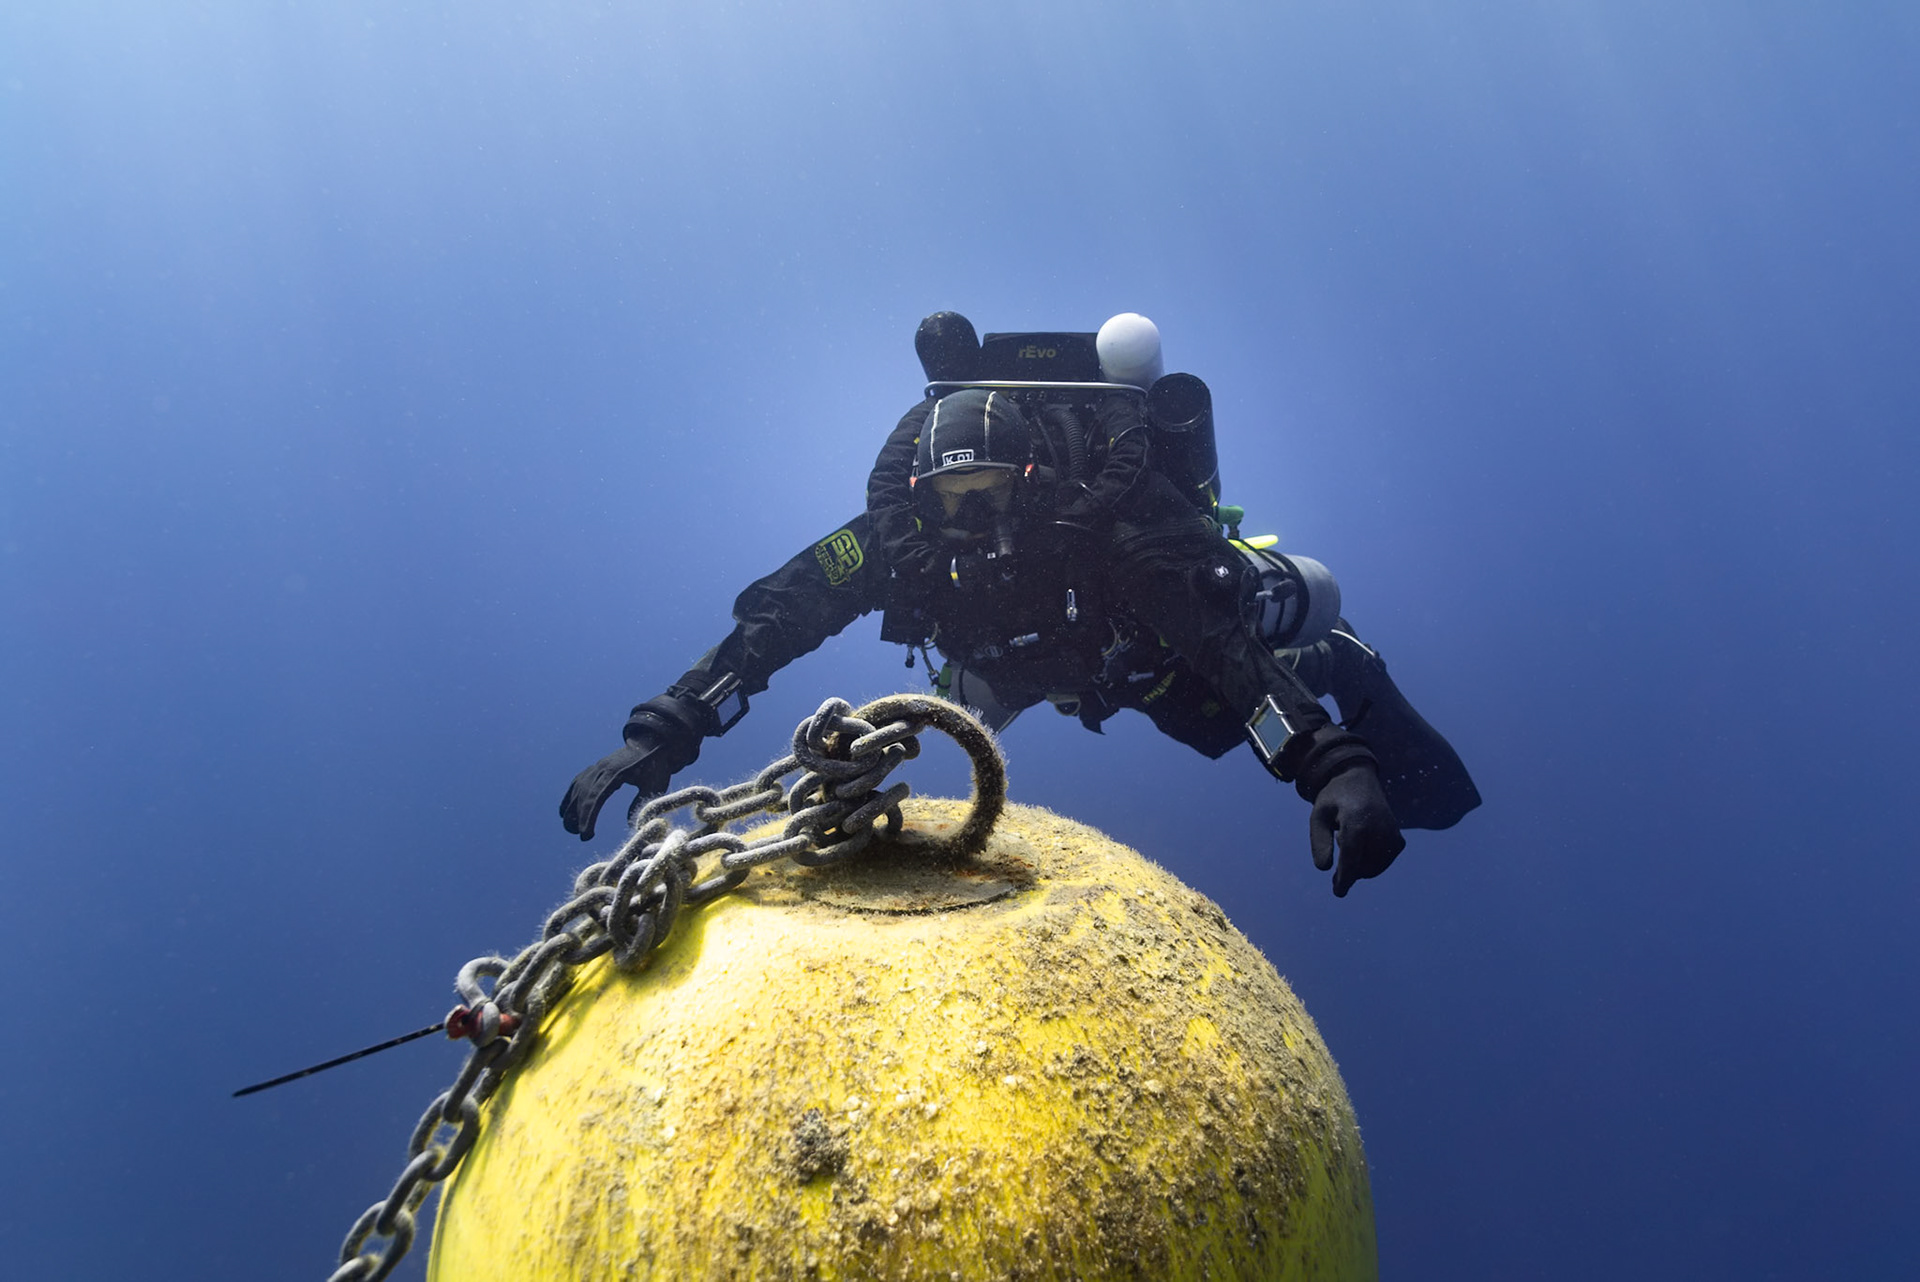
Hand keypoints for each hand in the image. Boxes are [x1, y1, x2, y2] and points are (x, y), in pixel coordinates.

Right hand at [558, 733, 677, 841]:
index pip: (596, 796)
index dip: (588, 816)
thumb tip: (629, 824)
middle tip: (582, 837)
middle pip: (583, 794)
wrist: (650, 743)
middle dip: (579, 817)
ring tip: (572, 830)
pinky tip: (564, 812)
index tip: (585, 833)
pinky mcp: (595, 768)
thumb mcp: (654, 784)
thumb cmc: (655, 765)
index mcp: (615, 773)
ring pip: (577, 789)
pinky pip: (577, 783)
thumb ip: (641, 802)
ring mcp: (596, 767)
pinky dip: (568, 797)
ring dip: (571, 810)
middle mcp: (601, 769)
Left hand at [1309, 764, 1405, 896]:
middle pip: (1361, 867)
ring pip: (1372, 869)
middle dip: (1346, 868)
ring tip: (1350, 835)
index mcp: (1358, 821)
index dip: (1345, 878)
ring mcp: (1393, 836)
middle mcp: (1380, 829)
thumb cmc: (1334, 799)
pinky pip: (1381, 863)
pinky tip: (1362, 840)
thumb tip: (1325, 869)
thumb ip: (1319, 841)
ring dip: (1357, 863)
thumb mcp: (1318, 815)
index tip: (1338, 893)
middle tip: (1338, 839)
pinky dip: (1369, 861)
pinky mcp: (1399, 841)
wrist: (1359, 780)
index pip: (1352, 858)